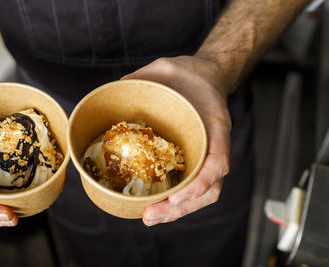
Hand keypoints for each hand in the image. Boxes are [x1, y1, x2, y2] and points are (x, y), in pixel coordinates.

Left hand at [122, 56, 231, 225]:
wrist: (201, 78)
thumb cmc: (188, 75)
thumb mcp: (165, 68)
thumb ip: (142, 79)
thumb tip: (114, 91)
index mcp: (214, 124)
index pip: (218, 160)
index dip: (200, 183)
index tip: (176, 195)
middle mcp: (213, 144)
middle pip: (209, 188)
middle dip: (180, 207)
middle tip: (150, 216)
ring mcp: (205, 154)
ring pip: (202, 193)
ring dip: (177, 210)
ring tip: (150, 217)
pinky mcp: (193, 157)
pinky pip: (189, 183)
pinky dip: (175, 199)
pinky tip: (154, 206)